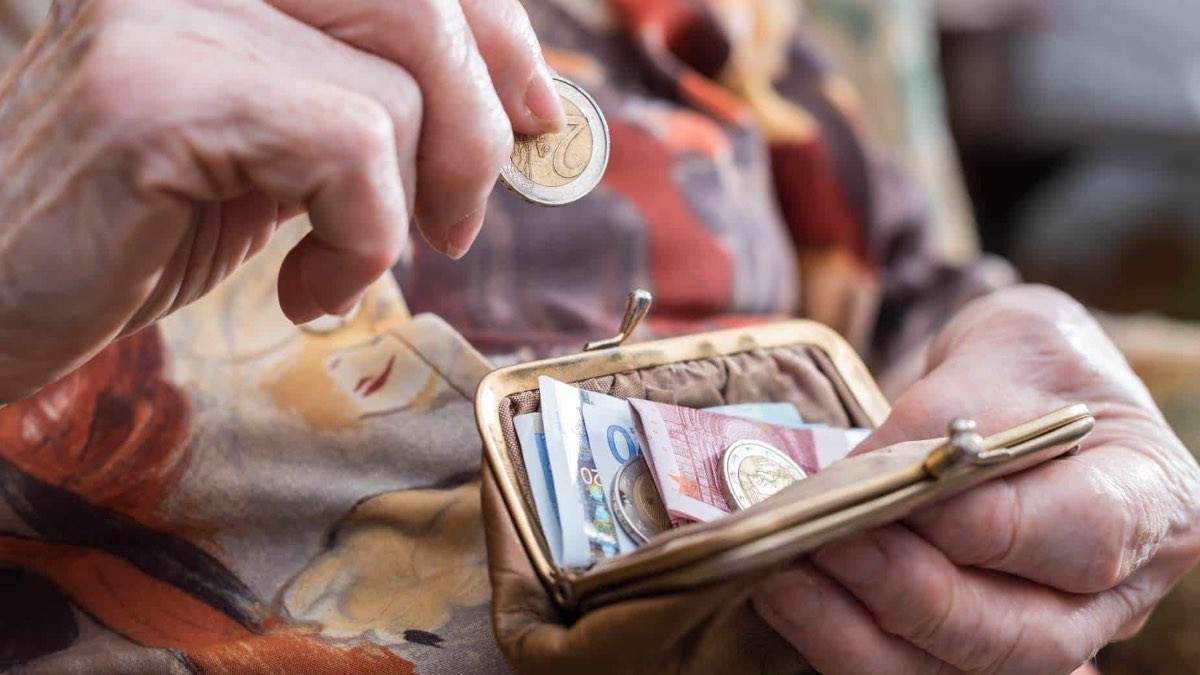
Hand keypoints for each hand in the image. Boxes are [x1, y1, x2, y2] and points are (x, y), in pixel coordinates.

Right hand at [0, 0, 563, 402]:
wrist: (3, 297)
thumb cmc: (145, 224)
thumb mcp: (280, 143)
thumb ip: (374, 99)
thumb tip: (517, 105)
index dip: (495, 33)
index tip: (533, 113)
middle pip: (421, 9)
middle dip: (474, 134)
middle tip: (454, 226)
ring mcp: (167, 6)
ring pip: (395, 93)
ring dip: (400, 211)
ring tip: (337, 267)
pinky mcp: (154, 89)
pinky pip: (349, 151)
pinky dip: (360, 243)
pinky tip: (304, 288)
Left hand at [755, 286, 1199, 673]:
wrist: (1024, 387)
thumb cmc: (1032, 362)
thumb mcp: (1006, 347)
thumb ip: (945, 414)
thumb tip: (861, 481)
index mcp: (1153, 501)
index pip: (1083, 538)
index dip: (987, 527)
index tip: (895, 495)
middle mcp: (1114, 591)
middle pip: (1026, 637)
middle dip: (913, 596)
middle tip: (825, 544)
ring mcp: (1049, 628)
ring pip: (963, 671)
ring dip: (860, 635)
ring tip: (783, 580)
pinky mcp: (975, 643)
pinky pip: (913, 666)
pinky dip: (844, 639)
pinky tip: (788, 595)